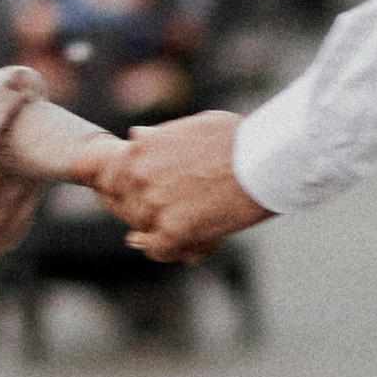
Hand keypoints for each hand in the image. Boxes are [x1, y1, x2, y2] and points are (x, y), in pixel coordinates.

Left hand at [73, 109, 268, 260]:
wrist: (266, 160)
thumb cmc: (239, 140)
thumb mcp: (193, 125)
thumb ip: (160, 136)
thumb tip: (136, 135)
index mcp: (141, 147)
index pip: (110, 178)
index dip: (126, 192)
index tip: (142, 198)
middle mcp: (139, 173)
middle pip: (126, 206)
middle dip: (147, 212)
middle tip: (173, 214)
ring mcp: (154, 202)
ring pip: (142, 229)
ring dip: (162, 232)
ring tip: (189, 228)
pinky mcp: (173, 228)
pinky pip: (158, 250)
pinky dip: (172, 250)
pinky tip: (189, 244)